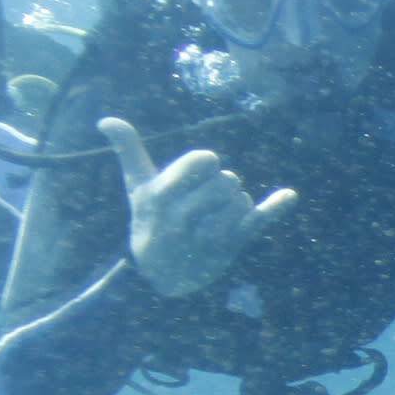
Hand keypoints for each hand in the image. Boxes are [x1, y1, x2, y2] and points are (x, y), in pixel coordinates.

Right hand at [102, 118, 292, 296]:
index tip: (198, 176)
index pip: (202, 161)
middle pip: (226, 179)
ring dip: (234, 202)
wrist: (161, 275)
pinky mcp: (229, 247)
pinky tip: (289, 196)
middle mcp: (182, 217)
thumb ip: (127, 150)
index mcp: (161, 196)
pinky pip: (256, 221)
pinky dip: (274, 208)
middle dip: (220, 185)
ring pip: (240, 197)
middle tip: (204, 203)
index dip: (205, 164)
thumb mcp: (137, 187)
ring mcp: (207, 235)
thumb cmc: (151, 219)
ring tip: (214, 217)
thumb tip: (105, 119)